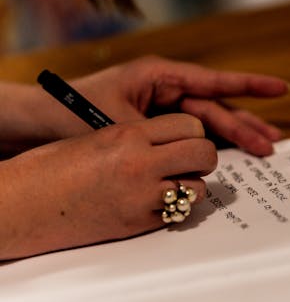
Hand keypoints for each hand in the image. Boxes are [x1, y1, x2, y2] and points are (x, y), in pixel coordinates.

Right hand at [0, 114, 215, 259]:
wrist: (25, 205)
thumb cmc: (52, 167)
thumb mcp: (100, 136)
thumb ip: (140, 137)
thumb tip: (173, 142)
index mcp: (129, 134)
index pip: (190, 125)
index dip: (194, 132)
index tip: (188, 138)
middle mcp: (141, 163)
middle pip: (204, 153)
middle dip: (203, 156)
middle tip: (191, 160)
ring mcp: (143, 197)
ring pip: (199, 188)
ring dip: (192, 185)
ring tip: (174, 184)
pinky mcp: (139, 224)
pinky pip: (179, 214)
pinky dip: (175, 208)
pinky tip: (158, 202)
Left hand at [35, 56, 289, 155]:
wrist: (44, 122)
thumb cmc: (74, 112)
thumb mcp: (119, 119)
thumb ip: (163, 130)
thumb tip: (201, 144)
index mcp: (161, 77)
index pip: (214, 82)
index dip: (250, 86)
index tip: (281, 88)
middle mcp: (168, 89)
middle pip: (216, 107)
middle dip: (246, 124)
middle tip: (272, 144)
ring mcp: (166, 107)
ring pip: (210, 121)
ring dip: (237, 134)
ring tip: (265, 147)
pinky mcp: (161, 124)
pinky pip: (194, 133)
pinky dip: (215, 142)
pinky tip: (236, 152)